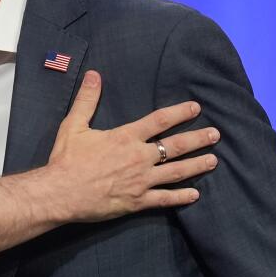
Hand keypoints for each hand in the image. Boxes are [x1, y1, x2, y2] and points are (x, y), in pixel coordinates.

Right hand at [46, 70, 217, 221]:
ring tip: (213, 160)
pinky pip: (165, 199)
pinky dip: (181, 197)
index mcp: (125, 137)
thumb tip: (93, 75)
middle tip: (215, 134)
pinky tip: (195, 195)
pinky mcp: (137, 201)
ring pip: (177, 172)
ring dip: (197, 165)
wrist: (60, 193)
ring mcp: (141, 181)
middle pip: (175, 146)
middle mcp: (139, 157)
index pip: (159, 121)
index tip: (195, 108)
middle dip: (198, 139)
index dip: (179, 112)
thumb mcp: (73, 125)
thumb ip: (87, 100)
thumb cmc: (66, 159)